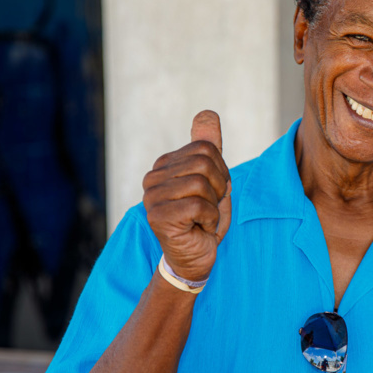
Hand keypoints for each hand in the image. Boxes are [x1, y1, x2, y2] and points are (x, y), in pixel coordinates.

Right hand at [142, 110, 231, 280]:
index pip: (205, 149)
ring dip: (214, 205)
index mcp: (164, 165)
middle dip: (219, 187)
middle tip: (211, 207)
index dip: (221, 172)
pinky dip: (210, 219)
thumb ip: (208, 146)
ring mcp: (152, 197)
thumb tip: (207, 113)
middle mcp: (152, 178)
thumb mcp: (213, 179)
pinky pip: (199, 205)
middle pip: (204, 163)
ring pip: (201, 184)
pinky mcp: (158, 216)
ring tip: (204, 218)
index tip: (213, 193)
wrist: (195, 259)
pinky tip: (200, 229)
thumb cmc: (203, 220)